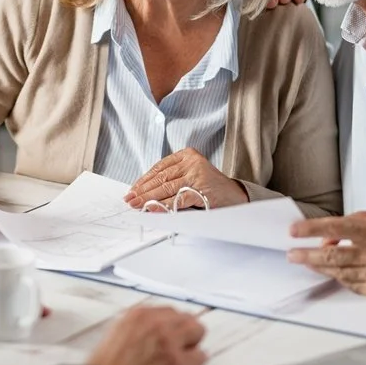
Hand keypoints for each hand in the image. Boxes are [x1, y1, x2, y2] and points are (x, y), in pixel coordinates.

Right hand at [86, 306, 206, 364]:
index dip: (173, 324)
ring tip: (184, 356)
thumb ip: (139, 326)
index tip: (173, 332)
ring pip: (197, 330)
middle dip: (186, 331)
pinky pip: (200, 356)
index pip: (169, 311)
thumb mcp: (117, 333)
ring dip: (192, 344)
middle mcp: (155, 323)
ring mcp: (168, 341)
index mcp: (139, 314)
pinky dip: (195, 363)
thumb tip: (156, 328)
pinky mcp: (176, 361)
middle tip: (182, 344)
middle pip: (186, 317)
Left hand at [124, 148, 248, 209]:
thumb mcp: (190, 176)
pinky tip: (153, 209)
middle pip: (161, 177)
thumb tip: (143, 192)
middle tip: (130, 200)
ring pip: (167, 188)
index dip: (144, 180)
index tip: (132, 190)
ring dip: (149, 198)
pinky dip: (163, 205)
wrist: (235, 196)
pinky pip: (178, 198)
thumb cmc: (209, 188)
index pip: (159, 167)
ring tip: (137, 205)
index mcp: (187, 154)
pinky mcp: (201, 188)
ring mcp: (197, 174)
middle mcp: (191, 161)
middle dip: (143, 191)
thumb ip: (171, 179)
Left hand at [287, 212, 365, 297]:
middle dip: (307, 255)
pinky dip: (337, 276)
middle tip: (292, 254)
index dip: (312, 229)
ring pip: (337, 272)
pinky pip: (348, 284)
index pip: (335, 227)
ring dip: (318, 267)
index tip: (293, 231)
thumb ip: (345, 225)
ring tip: (306, 261)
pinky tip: (330, 271)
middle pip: (332, 256)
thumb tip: (324, 239)